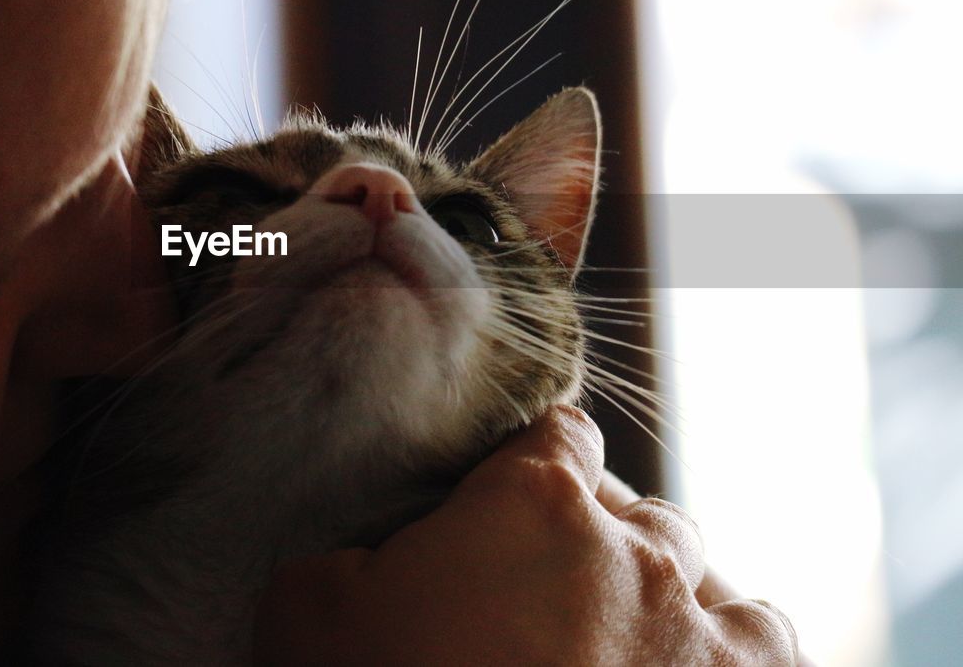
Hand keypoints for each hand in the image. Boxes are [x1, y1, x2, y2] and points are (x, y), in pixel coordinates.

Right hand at [252, 405, 798, 664]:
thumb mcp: (310, 611)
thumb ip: (348, 557)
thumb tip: (367, 563)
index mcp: (535, 501)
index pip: (559, 432)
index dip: (533, 459)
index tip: (512, 494)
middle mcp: (637, 550)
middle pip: (634, 508)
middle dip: (596, 535)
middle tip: (546, 590)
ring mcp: (703, 630)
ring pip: (705, 572)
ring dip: (669, 593)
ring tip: (624, 638)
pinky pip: (765, 641)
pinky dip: (731, 650)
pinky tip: (685, 665)